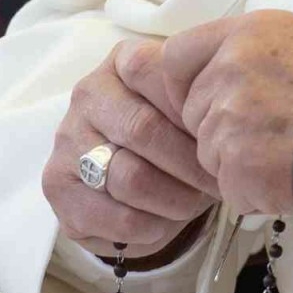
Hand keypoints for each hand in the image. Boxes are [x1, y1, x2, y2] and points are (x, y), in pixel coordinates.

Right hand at [42, 41, 218, 258]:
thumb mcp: (193, 112)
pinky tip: (164, 223)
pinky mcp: (59, 189)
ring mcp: (67, 143)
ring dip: (174, 200)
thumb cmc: (172, 142)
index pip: (155, 74)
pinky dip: (151, 227)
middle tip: (218, 184)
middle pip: (144, 131)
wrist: (132, 190)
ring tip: (193, 205)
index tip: (224, 138)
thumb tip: (234, 121)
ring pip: (131, 178)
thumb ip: (207, 100)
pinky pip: (117, 216)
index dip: (195, 112)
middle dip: (191, 166)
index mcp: (122, 64)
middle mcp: (87, 97)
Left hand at [158, 10, 292, 214]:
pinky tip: (288, 178)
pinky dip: (254, 194)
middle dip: (222, 134)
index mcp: (247, 34)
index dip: (185, 87)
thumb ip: (251, 61)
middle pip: (194, 114)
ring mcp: (229, 116)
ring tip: (288, 156)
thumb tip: (220, 84)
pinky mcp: (235, 161)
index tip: (204, 103)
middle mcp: (230, 69)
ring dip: (240, 166)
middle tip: (273, 136)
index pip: (177, 57)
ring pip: (209, 155)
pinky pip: (229, 190)